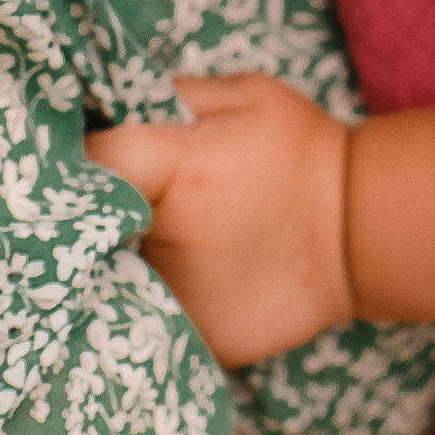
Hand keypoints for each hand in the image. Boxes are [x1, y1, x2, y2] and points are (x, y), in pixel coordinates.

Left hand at [85, 74, 357, 366]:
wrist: (360, 230)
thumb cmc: (299, 150)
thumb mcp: (244, 96)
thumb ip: (172, 96)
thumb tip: (108, 102)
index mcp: (178, 169)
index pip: (89, 162)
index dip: (75, 158)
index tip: (80, 157)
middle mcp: (169, 239)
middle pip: (87, 231)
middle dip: (90, 218)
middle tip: (111, 206)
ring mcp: (183, 297)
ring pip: (113, 282)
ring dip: (116, 264)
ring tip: (147, 245)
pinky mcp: (199, 338)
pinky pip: (149, 320)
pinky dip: (151, 303)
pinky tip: (173, 282)